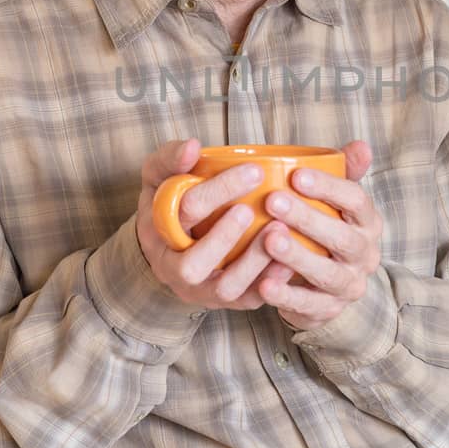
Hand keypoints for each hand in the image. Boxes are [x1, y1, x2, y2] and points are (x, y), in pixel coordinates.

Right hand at [135, 138, 295, 310]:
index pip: (184, 212)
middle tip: (257, 209)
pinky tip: (290, 261)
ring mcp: (200, 289)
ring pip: (224, 288)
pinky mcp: (225, 301)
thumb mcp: (159, 177)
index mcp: (157, 232)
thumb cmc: (170, 203)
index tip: (255, 171)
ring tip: (278, 232)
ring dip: (253, 263)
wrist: (170, 246)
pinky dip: (270, 282)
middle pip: (194, 262)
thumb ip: (170, 158)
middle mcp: (173, 268)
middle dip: (226, 236)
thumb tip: (193, 146)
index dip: (219, 191)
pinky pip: (248, 300)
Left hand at [256, 140, 382, 330]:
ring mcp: (349, 285)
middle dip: (308, 218)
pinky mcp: (329, 310)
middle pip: (342, 237)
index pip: (356, 201)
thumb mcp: (336, 202)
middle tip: (273, 201)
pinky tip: (263, 284)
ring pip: (327, 272)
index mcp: (368, 222)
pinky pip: (309, 305)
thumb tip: (361, 146)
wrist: (330, 286)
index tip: (296, 175)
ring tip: (269, 240)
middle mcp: (365, 255)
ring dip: (298, 256)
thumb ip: (344, 173)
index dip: (328, 187)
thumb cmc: (327, 230)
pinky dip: (286, 295)